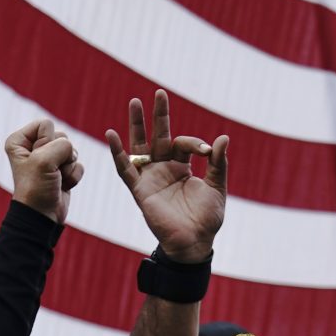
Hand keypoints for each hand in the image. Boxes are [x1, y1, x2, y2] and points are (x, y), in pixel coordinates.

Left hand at [4, 119, 83, 225]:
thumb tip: (71, 150)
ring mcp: (49, 159)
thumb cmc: (36, 188)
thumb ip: (61, 144)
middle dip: (59, 155)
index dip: (47, 142)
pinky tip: (62, 185)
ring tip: (55, 179)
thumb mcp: (44, 160)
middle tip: (48, 172)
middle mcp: (33, 147)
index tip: (38, 161)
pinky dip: (73, 176)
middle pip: (61, 135)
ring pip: (71, 149)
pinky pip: (77, 163)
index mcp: (20, 140)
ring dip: (67, 167)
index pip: (45, 124)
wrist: (42, 215)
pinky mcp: (62, 169)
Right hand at [107, 89, 224, 263]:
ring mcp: (150, 178)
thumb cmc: (207, 218)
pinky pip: (125, 170)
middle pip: (158, 137)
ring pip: (140, 147)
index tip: (208, 151)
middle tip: (159, 93)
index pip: (182, 143)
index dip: (195, 142)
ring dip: (137, 125)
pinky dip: (117, 153)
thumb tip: (223, 137)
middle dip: (158, 116)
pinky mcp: (140, 190)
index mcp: (182, 167)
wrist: (195, 243)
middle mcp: (164, 169)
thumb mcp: (217, 187)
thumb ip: (219, 163)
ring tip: (135, 102)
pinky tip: (111, 135)